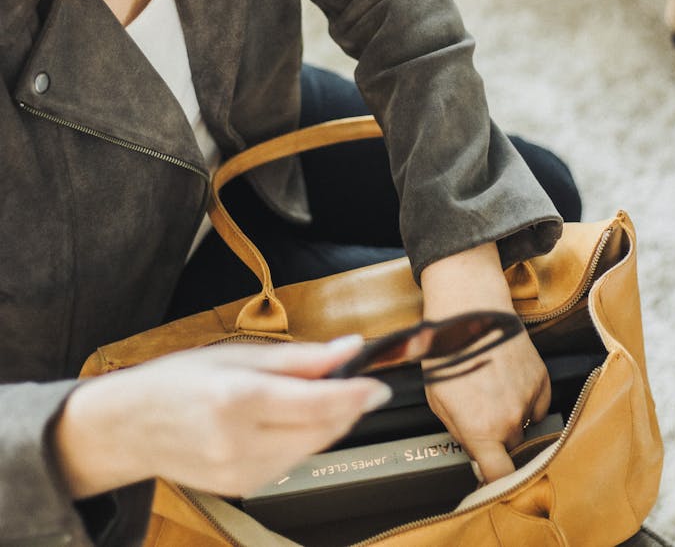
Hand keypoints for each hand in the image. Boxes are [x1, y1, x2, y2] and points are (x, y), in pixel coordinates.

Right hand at [54, 337, 390, 499]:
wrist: (131, 426)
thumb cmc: (178, 380)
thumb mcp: (237, 352)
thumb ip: (300, 357)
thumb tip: (350, 349)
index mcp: (237, 399)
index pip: (317, 403)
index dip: (356, 395)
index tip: (379, 383)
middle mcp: (241, 443)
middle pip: (322, 429)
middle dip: (347, 406)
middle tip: (356, 381)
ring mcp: (243, 473)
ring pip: (312, 448)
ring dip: (328, 421)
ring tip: (318, 393)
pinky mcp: (245, 488)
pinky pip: (292, 461)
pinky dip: (304, 438)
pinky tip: (291, 418)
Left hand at [420, 243, 550, 483]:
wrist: (468, 308)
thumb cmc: (446, 351)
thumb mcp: (439, 400)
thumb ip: (460, 435)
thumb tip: (476, 456)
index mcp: (481, 429)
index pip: (500, 479)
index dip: (497, 485)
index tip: (493, 483)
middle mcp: (510, 419)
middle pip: (511, 452)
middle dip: (498, 443)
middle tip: (482, 418)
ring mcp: (529, 399)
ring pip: (524, 427)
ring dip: (511, 419)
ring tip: (491, 390)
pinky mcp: (542, 379)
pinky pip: (537, 405)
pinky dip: (525, 400)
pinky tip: (506, 380)